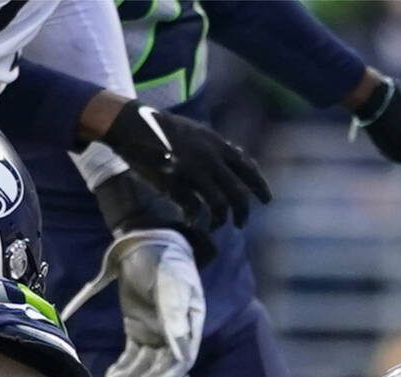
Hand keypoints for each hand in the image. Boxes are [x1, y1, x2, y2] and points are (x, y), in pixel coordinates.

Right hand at [99, 102, 270, 226]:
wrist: (133, 125)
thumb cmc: (164, 129)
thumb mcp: (198, 132)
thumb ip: (218, 146)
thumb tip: (239, 155)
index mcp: (217, 144)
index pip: (248, 168)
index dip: (260, 186)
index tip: (266, 200)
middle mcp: (210, 158)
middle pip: (238, 193)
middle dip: (243, 212)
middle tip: (241, 224)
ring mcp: (194, 171)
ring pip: (219, 205)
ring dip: (220, 219)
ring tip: (216, 227)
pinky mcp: (176, 183)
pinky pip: (194, 208)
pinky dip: (196, 218)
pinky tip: (193, 222)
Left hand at [102, 229, 204, 376]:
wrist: (148, 243)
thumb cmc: (166, 262)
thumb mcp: (172, 284)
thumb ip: (174, 315)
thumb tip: (180, 351)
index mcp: (189, 327)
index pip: (179, 361)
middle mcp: (174, 335)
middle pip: (161, 369)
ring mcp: (155, 333)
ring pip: (145, 365)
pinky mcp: (138, 329)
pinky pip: (132, 354)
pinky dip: (123, 367)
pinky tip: (111, 375)